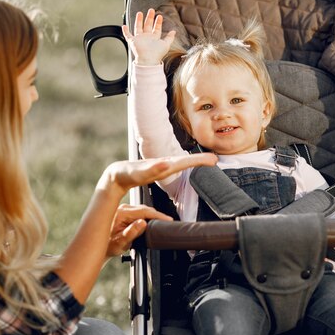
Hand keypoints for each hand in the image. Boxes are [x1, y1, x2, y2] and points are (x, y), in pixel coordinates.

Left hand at [98, 153, 217, 197]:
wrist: (119, 174)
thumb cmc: (128, 173)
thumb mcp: (139, 173)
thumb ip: (153, 169)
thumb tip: (168, 164)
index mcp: (164, 164)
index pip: (186, 161)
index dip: (200, 161)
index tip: (213, 160)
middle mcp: (165, 164)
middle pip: (187, 160)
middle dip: (202, 160)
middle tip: (216, 159)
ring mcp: (163, 166)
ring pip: (183, 162)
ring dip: (196, 162)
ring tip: (209, 161)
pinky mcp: (160, 170)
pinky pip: (178, 167)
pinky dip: (187, 165)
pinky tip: (190, 167)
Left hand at [106, 204, 172, 256]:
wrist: (99, 245)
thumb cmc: (107, 245)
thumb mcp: (120, 242)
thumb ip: (131, 232)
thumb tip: (142, 223)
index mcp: (121, 213)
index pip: (144, 211)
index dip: (158, 215)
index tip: (168, 219)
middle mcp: (123, 208)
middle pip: (145, 209)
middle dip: (157, 215)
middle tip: (168, 222)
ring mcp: (124, 209)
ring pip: (143, 210)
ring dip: (152, 216)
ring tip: (162, 222)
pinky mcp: (125, 212)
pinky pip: (139, 211)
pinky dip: (147, 216)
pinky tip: (152, 221)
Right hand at [122, 8, 175, 65]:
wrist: (148, 59)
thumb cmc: (157, 54)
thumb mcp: (166, 44)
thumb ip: (170, 38)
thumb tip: (174, 31)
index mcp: (154, 38)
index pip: (156, 28)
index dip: (158, 22)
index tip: (159, 16)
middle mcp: (147, 38)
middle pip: (147, 25)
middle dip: (149, 18)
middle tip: (151, 10)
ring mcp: (139, 39)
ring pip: (138, 27)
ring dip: (139, 20)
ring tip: (140, 13)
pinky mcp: (133, 41)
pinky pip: (128, 35)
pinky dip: (125, 31)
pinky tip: (124, 26)